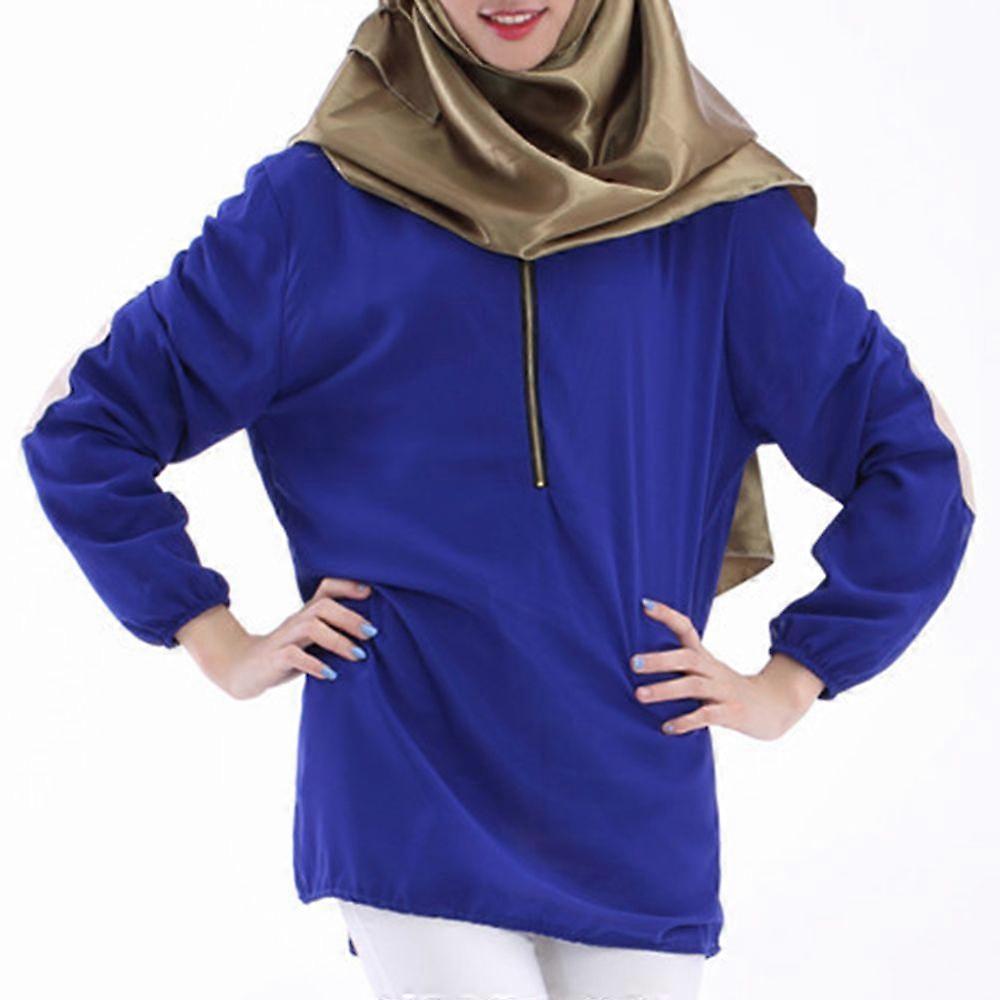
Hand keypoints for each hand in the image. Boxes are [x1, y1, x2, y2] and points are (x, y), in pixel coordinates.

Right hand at [176, 576, 378, 699]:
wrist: (245, 671)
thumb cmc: (288, 655)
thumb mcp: (313, 641)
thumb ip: (335, 633)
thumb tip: (375, 634)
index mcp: (308, 614)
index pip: (327, 588)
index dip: (347, 585)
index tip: (371, 592)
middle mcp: (297, 621)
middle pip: (323, 606)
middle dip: (350, 618)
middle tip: (372, 633)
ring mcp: (284, 638)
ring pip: (311, 627)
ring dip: (338, 641)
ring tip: (358, 655)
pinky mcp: (273, 658)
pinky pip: (293, 655)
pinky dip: (314, 664)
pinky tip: (330, 674)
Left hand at [630, 597, 824, 739]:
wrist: (776, 706)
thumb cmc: (728, 689)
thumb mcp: (707, 671)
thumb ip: (680, 665)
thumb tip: (639, 661)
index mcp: (704, 658)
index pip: (686, 629)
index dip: (667, 615)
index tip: (645, 604)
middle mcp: (713, 670)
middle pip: (687, 657)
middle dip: (659, 660)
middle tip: (633, 664)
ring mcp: (723, 691)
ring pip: (693, 686)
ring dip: (665, 690)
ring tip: (640, 695)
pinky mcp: (732, 713)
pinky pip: (707, 715)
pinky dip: (685, 721)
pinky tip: (666, 727)